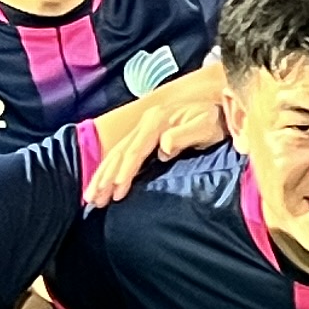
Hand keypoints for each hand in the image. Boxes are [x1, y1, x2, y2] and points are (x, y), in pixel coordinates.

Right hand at [82, 67, 225, 201]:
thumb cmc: (214, 121)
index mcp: (157, 121)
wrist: (218, 108)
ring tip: (91, 197)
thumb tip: (164, 147)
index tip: (116, 190)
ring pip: (116, 154)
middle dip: (105, 177)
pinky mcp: (143, 135)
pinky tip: (101, 184)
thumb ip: (185, 135)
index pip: (135, 149)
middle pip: (119, 153)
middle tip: (93, 199)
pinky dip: (109, 169)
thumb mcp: (206, 126)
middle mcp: (145, 122)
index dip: (125, 170)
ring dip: (102, 176)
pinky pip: (120, 154)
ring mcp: (142, 128)